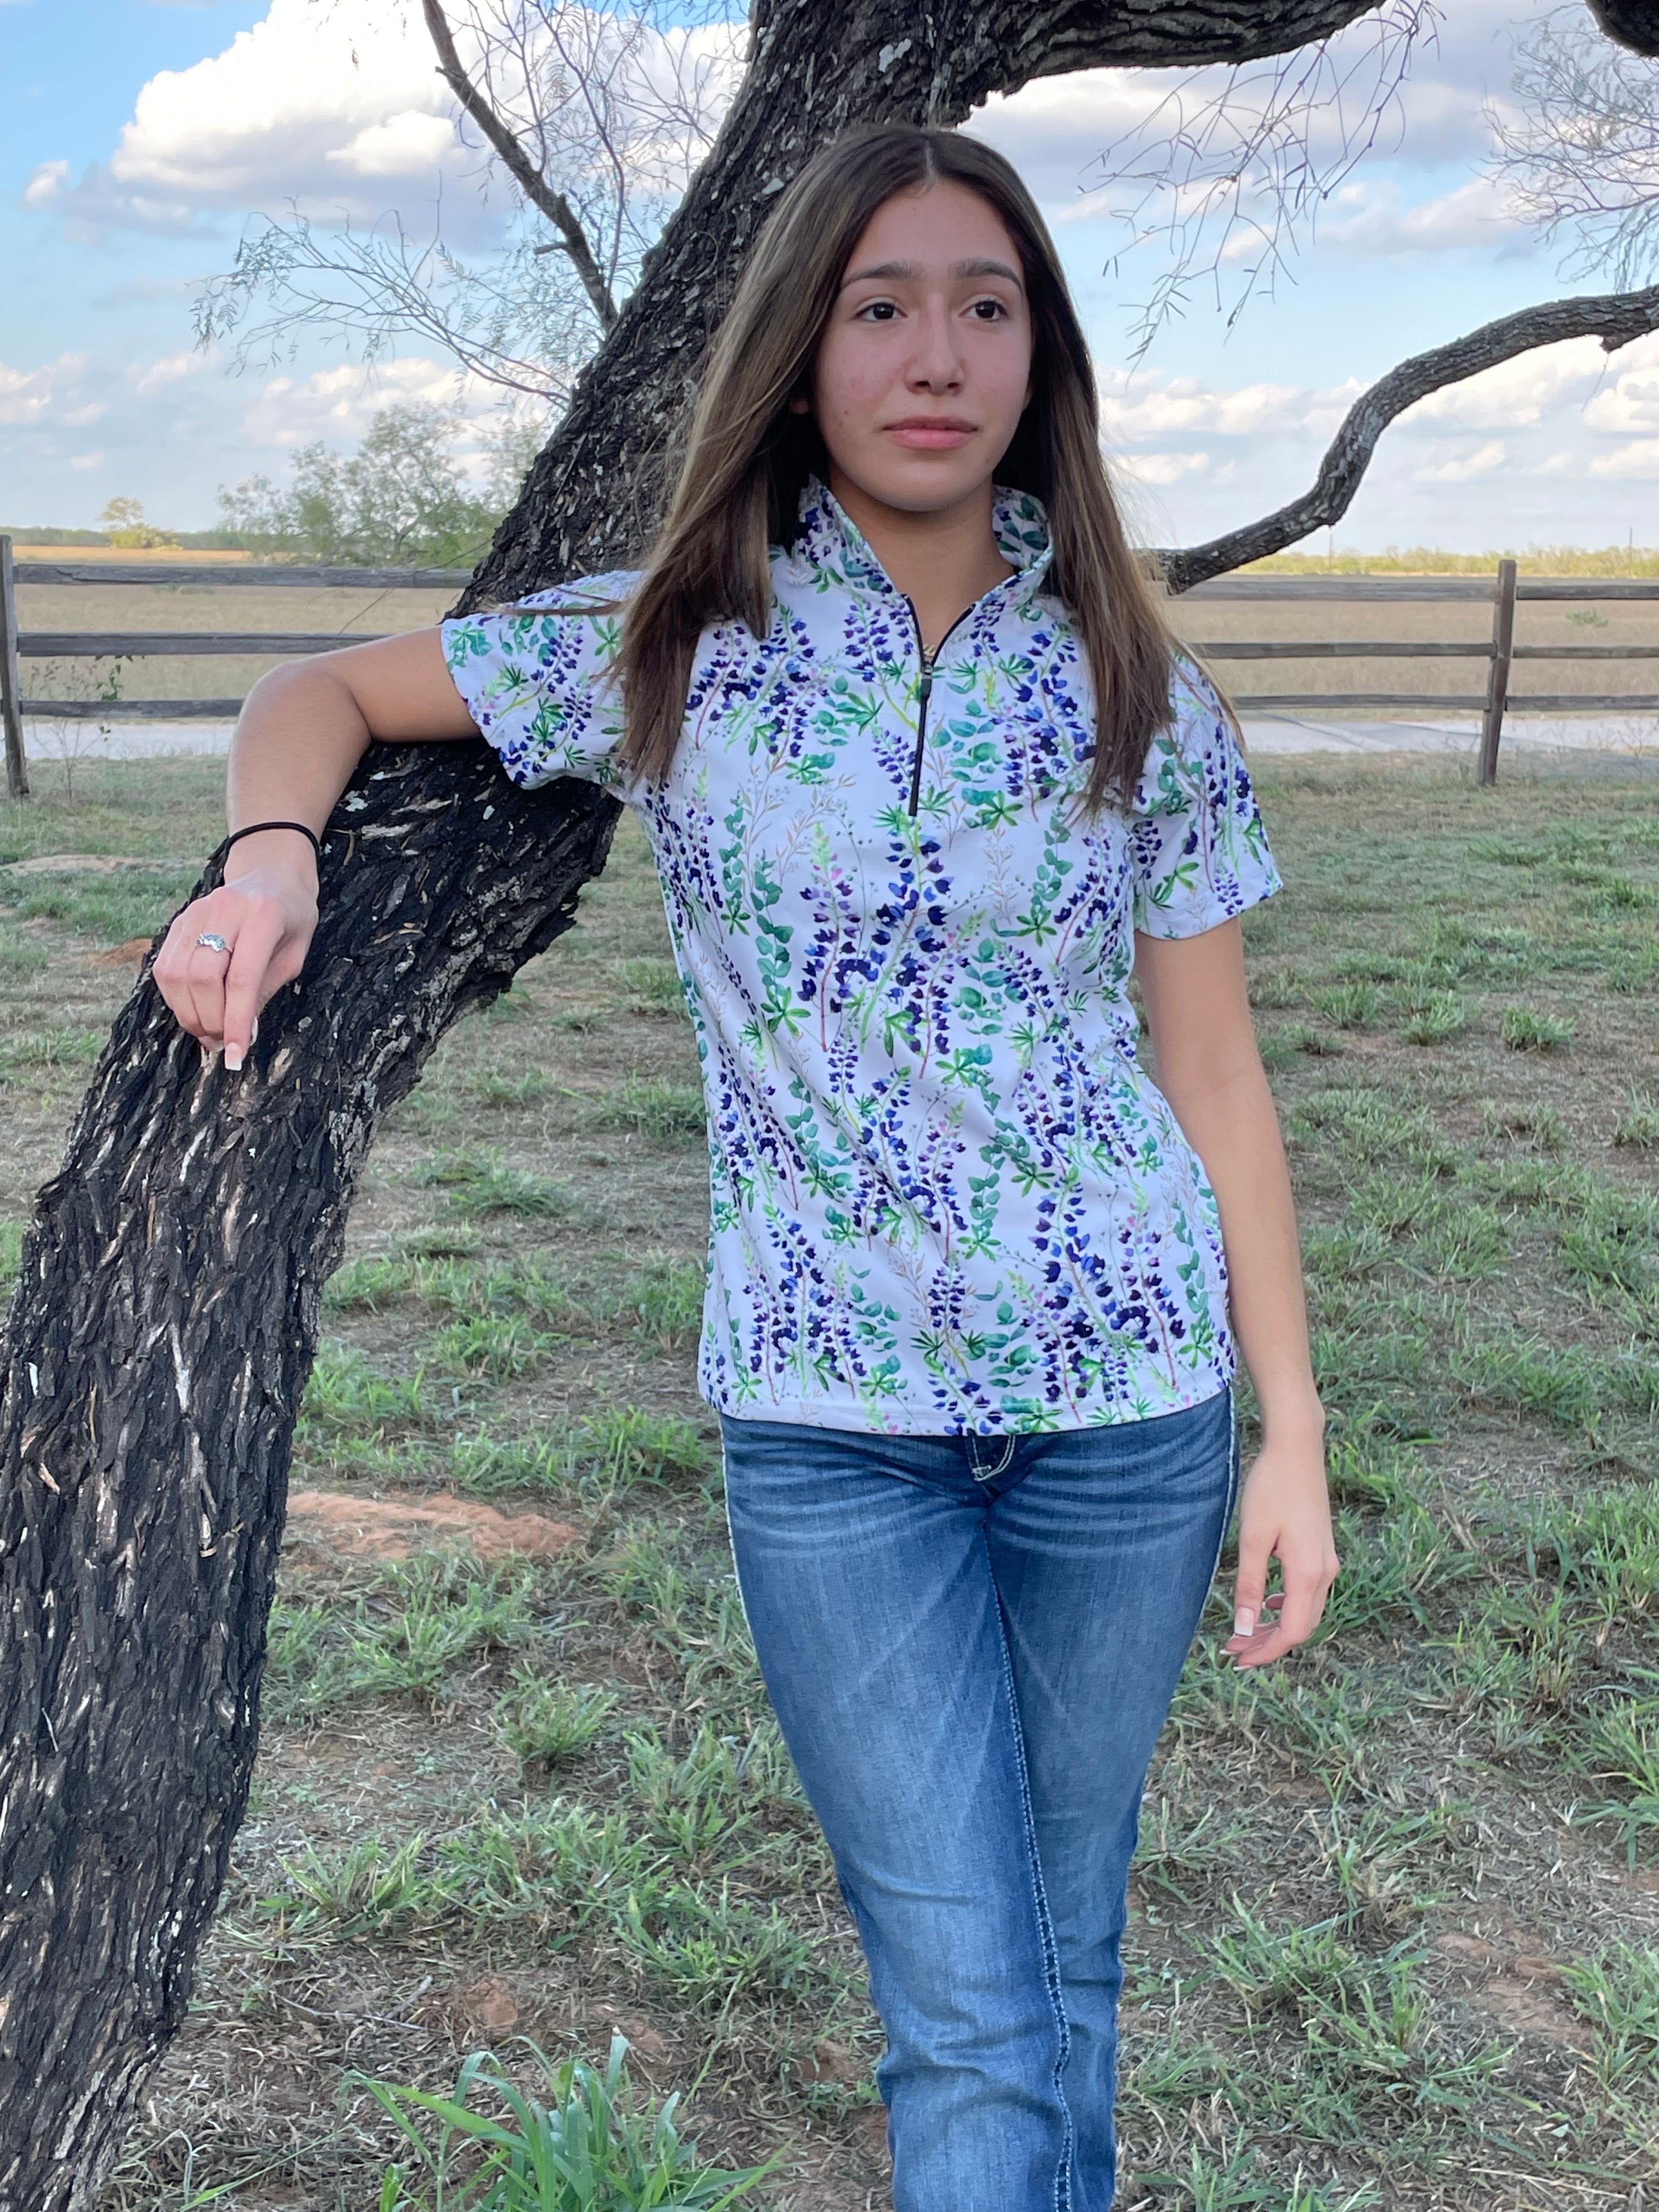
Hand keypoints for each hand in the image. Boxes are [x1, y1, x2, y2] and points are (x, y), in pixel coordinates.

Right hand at [154, 852, 318, 1069]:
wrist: (271, 875)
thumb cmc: (291, 918)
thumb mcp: (294, 954)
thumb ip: (266, 990)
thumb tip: (242, 1033)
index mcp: (262, 916)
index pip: (241, 978)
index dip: (236, 1021)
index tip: (235, 1056)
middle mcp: (223, 909)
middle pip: (201, 977)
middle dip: (210, 1020)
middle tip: (222, 1043)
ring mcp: (195, 912)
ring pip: (175, 974)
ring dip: (189, 1013)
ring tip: (208, 1032)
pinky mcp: (178, 920)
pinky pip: (164, 967)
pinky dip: (175, 998)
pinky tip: (194, 1010)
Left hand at [1223, 1428, 1339, 1667]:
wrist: (1297, 1450)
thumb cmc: (1271, 1488)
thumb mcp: (1253, 1539)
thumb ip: (1250, 1586)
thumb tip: (1244, 1628)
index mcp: (1308, 1573)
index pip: (1292, 1631)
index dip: (1266, 1651)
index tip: (1238, 1659)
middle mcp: (1325, 1572)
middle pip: (1302, 1626)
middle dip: (1269, 1643)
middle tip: (1234, 1649)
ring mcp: (1328, 1562)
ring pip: (1306, 1611)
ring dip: (1278, 1626)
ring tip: (1245, 1632)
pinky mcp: (1323, 1551)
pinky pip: (1309, 1593)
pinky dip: (1288, 1606)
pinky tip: (1266, 1604)